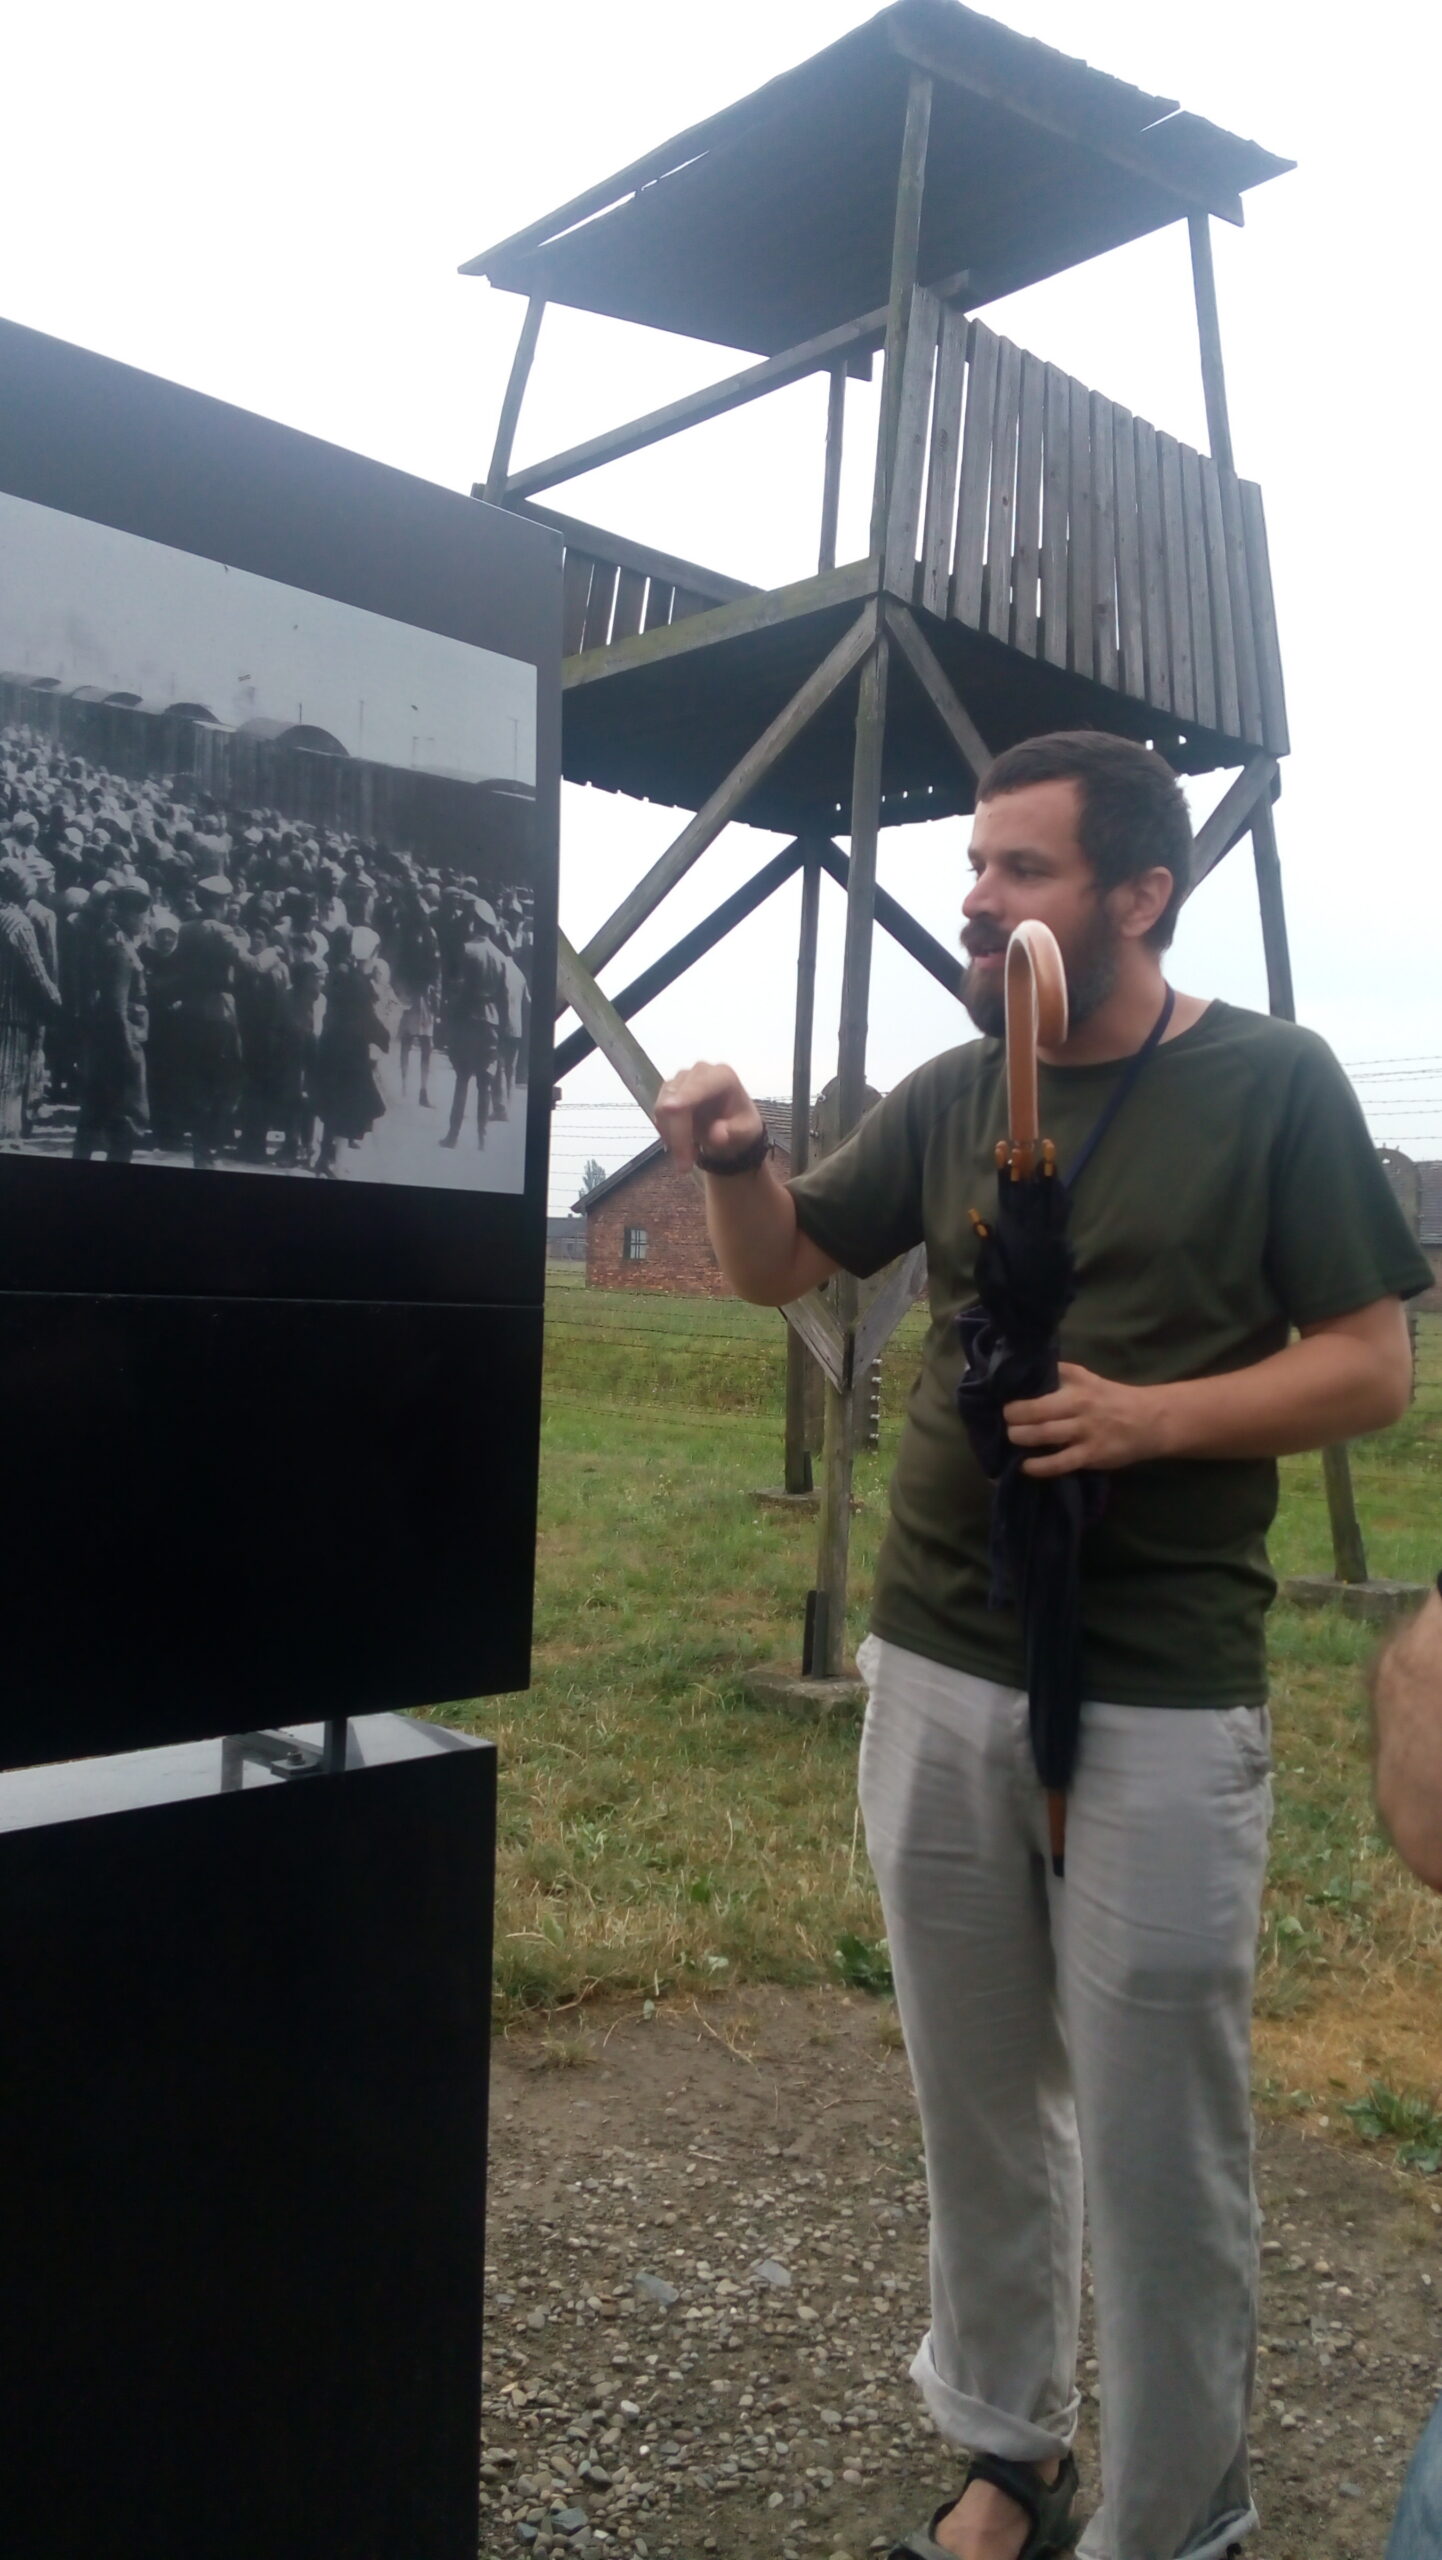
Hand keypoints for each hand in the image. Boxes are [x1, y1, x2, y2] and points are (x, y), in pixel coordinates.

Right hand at [654, 1061, 762, 1172]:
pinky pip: (659, 1116)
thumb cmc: (741, 1125)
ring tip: (688, 1158)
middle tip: (684, 1167)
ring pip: (662, 1110)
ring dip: (672, 1139)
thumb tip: (717, 1135)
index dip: (684, 1098)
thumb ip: (733, 1132)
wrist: (731, 1126)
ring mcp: (680, 1080)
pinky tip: (683, 1145)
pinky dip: (668, 1135)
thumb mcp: (745, 1132)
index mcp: (722, 1076)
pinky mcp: (668, 1092)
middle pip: (675, 1101)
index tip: (670, 1110)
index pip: (699, 1086)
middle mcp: (699, 1071)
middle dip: (678, 1135)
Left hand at [1003, 1362, 1168, 1475]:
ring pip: (1044, 1435)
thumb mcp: (1086, 1378)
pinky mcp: (1091, 1455)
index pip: (1040, 1384)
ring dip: (1021, 1438)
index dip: (1016, 1395)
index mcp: (1077, 1384)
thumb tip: (1025, 1373)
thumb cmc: (1110, 1398)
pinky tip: (1026, 1467)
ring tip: (1013, 1439)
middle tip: (1006, 1422)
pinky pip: (1060, 1463)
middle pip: (1036, 1411)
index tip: (1004, 1401)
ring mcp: (1085, 1431)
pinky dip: (1039, 1466)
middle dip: (1013, 1419)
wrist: (1149, 1420)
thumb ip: (1059, 1375)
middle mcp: (1079, 1405)